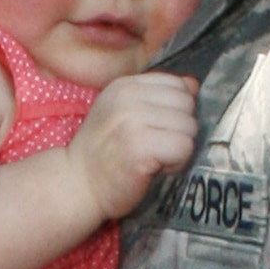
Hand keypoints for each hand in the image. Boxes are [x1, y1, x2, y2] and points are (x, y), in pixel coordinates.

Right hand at [69, 72, 199, 220]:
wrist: (77, 184)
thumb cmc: (104, 153)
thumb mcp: (125, 113)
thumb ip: (158, 97)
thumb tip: (193, 85)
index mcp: (125, 85)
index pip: (177, 84)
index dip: (175, 111)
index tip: (154, 130)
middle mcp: (127, 96)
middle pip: (187, 105)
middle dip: (179, 130)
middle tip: (155, 147)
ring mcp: (132, 120)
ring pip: (189, 127)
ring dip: (178, 148)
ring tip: (153, 158)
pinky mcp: (139, 146)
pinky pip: (184, 147)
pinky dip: (176, 163)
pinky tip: (155, 168)